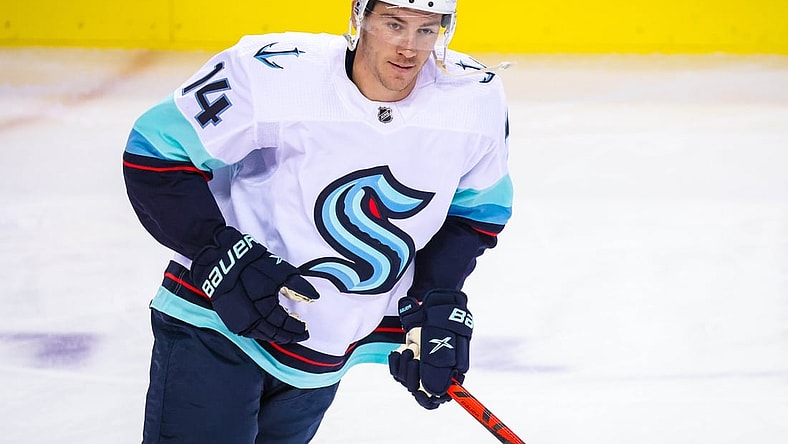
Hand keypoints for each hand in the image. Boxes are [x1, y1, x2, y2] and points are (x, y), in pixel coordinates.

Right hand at [190, 227, 318, 342]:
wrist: (220, 261)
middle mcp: (251, 319)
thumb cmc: (250, 263)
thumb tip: (314, 297)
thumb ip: (298, 286)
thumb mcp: (280, 270)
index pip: (285, 325)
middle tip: (301, 334)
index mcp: (265, 308)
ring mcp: (239, 322)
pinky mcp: (231, 320)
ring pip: (262, 335)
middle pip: (275, 334)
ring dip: (277, 335)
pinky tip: (270, 329)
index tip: (306, 328)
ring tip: (288, 333)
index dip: (296, 328)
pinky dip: (264, 333)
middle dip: (289, 336)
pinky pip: (251, 332)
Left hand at [388, 289, 472, 408]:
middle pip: (418, 390)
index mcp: (448, 373)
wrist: (438, 301)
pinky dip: (395, 362)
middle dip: (411, 378)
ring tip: (409, 350)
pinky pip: (397, 368)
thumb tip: (435, 392)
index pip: (436, 398)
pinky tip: (397, 352)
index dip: (427, 399)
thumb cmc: (445, 321)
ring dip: (403, 368)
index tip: (418, 392)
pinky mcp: (410, 354)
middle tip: (413, 359)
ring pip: (406, 379)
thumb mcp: (444, 345)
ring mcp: (421, 362)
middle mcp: (434, 370)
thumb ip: (440, 369)